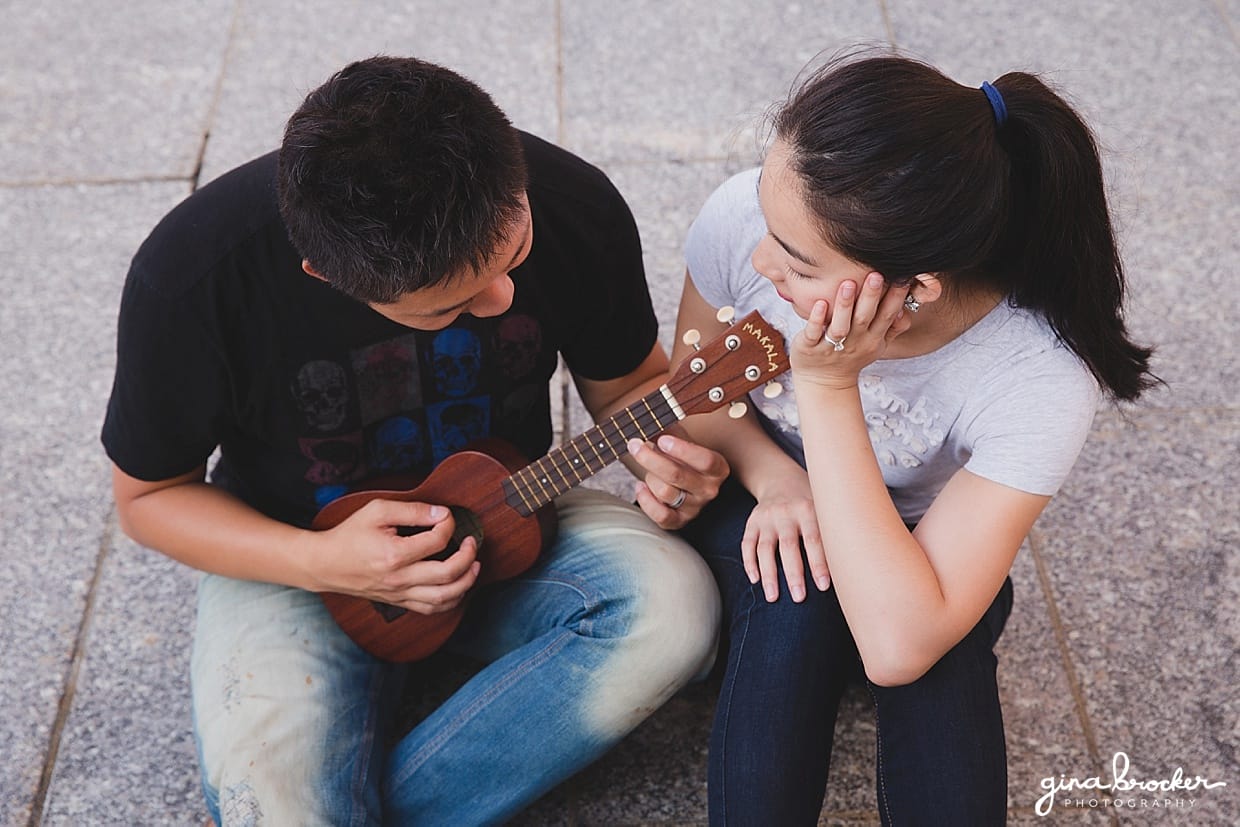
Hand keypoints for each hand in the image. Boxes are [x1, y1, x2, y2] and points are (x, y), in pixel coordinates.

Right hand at [308, 499, 479, 614]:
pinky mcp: (398, 602)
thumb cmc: (349, 535)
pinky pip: (431, 609)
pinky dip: (451, 600)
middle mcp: (400, 579)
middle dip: (468, 556)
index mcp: (394, 554)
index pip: (437, 540)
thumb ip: (412, 510)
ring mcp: (399, 594)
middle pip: (448, 573)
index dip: (449, 524)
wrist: (324, 564)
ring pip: (444, 598)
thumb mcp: (377, 511)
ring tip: (475, 565)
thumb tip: (441, 513)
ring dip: (467, 582)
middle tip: (471, 542)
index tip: (447, 516)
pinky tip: (458, 586)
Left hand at [628, 433, 729, 528]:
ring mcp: (695, 508)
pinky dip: (646, 500)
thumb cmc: (682, 456)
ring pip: (665, 492)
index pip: (705, 461)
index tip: (662, 440)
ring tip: (647, 469)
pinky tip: (641, 487)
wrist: (683, 477)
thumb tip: (648, 423)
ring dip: (649, 477)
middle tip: (635, 445)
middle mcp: (709, 490)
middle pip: (677, 475)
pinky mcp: (680, 521)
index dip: (682, 450)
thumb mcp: (681, 440)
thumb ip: (669, 431)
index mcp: (718, 468)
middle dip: (650, 458)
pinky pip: (661, 516)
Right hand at [743, 476, 828, 601]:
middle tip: (799, 598)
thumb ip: (832, 530)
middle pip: (789, 546)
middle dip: (793, 574)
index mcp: (808, 509)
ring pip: (765, 548)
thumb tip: (851, 567)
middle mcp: (785, 512)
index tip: (824, 586)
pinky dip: (749, 563)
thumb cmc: (811, 502)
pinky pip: (747, 544)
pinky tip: (755, 580)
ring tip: (773, 597)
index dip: (819, 563)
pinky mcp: (752, 522)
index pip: (814, 539)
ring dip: (769, 575)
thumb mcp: (824, 507)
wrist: (781, 479)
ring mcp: (766, 517)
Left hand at [792, 272, 911, 388]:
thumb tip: (907, 308)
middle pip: (864, 318)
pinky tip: (820, 303)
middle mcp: (854, 342)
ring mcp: (831, 345)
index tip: (902, 277)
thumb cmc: (852, 355)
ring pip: (840, 326)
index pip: (887, 316)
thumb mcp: (877, 345)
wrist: (824, 382)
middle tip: (876, 275)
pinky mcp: (810, 347)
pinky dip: (817, 319)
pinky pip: (815, 332)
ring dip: (844, 305)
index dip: (895, 298)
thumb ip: (894, 327)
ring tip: (848, 284)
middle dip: (871, 297)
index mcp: (872, 339)